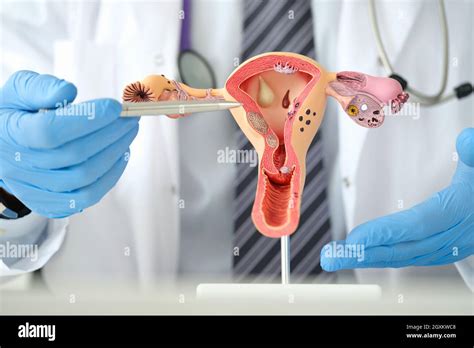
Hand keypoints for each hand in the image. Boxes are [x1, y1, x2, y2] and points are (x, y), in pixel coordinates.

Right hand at [0, 71, 138, 217]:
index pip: (50, 131)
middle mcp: (20, 167)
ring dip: (114, 153)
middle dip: (110, 133)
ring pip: (84, 178)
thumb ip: (39, 87)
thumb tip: (68, 92)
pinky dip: (110, 177)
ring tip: (129, 132)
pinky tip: (121, 155)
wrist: (2, 149)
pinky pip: (87, 197)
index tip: (114, 106)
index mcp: (10, 135)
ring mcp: (35, 190)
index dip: (87, 119)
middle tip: (131, 116)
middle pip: (74, 155)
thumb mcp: (18, 92)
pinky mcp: (50, 204)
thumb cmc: (17, 116)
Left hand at [321, 128, 473, 270]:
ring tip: (339, 257)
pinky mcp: (445, 247)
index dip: (386, 234)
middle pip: (405, 248)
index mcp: (460, 211)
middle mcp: (455, 235)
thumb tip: (468, 139)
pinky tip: (367, 254)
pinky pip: (412, 256)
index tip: (354, 239)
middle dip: (366, 253)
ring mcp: (451, 245)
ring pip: (406, 256)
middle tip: (331, 257)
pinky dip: (387, 256)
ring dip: (371, 257)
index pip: (417, 225)